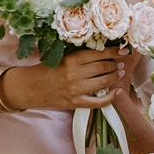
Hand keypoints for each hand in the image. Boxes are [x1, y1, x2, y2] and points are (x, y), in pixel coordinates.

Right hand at [5, 48, 130, 110]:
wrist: (30, 87)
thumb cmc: (46, 70)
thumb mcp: (61, 57)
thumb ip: (79, 56)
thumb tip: (103, 53)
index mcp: (71, 59)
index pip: (99, 54)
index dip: (114, 52)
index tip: (123, 51)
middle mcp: (75, 74)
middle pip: (103, 67)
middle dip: (115, 64)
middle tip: (119, 63)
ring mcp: (76, 90)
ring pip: (104, 82)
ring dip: (114, 77)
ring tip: (119, 73)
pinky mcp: (75, 102)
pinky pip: (99, 102)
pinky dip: (111, 97)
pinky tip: (117, 92)